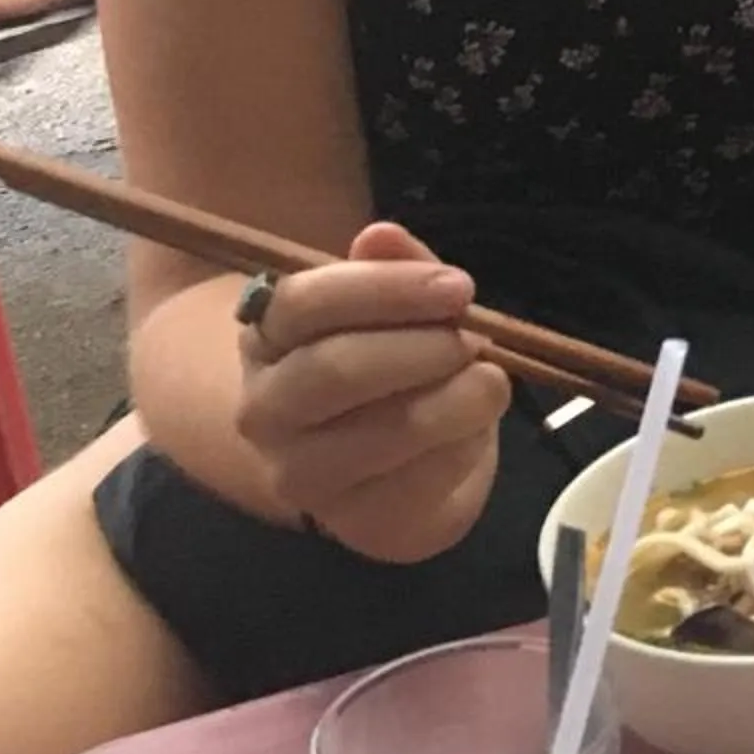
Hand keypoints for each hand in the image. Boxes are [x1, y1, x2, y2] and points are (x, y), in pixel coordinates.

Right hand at [232, 221, 511, 563]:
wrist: (402, 467)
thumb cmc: (396, 365)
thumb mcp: (402, 310)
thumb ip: (396, 271)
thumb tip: (380, 234)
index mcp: (268, 336)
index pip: (304, 303)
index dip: (386, 289)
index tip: (459, 287)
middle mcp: (265, 406)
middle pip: (335, 369)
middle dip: (422, 348)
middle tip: (476, 339)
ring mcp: (297, 471)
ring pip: (379, 432)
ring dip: (452, 401)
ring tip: (489, 383)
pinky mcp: (347, 519)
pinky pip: (413, 484)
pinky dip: (459, 451)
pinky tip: (473, 431)